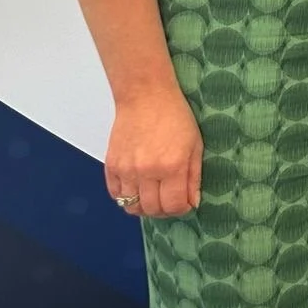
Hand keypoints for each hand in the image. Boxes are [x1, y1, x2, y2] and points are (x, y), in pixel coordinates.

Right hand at [107, 86, 201, 219]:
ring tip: (153, 197)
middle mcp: (147, 171)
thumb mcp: (195, 145)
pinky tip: (137, 189)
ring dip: (144, 207)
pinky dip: (126, 198)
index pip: (173, 205)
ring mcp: (126, 170)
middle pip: (151, 209)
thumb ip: (194, 176)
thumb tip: (192, 202)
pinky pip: (115, 194)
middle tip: (170, 201)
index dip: (181, 209)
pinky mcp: (111, 165)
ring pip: (131, 207)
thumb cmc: (175, 117)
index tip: (185, 203)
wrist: (146, 96)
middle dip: (164, 210)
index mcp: (172, 166)